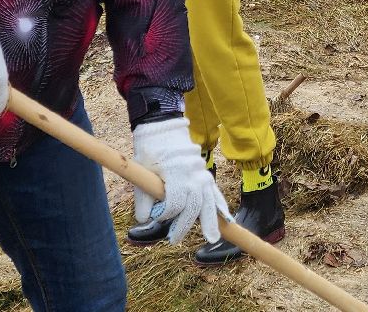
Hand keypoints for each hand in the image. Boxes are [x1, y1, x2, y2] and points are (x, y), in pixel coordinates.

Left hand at [131, 118, 230, 244]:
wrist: (163, 127)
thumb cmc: (150, 150)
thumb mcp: (142, 173)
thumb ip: (143, 199)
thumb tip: (145, 220)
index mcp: (176, 174)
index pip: (174, 204)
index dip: (164, 215)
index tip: (155, 217)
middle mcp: (193, 174)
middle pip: (194, 206)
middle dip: (185, 225)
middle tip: (174, 240)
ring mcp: (202, 173)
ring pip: (209, 201)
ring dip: (211, 220)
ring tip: (213, 238)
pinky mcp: (205, 172)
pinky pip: (215, 191)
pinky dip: (220, 205)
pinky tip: (225, 218)